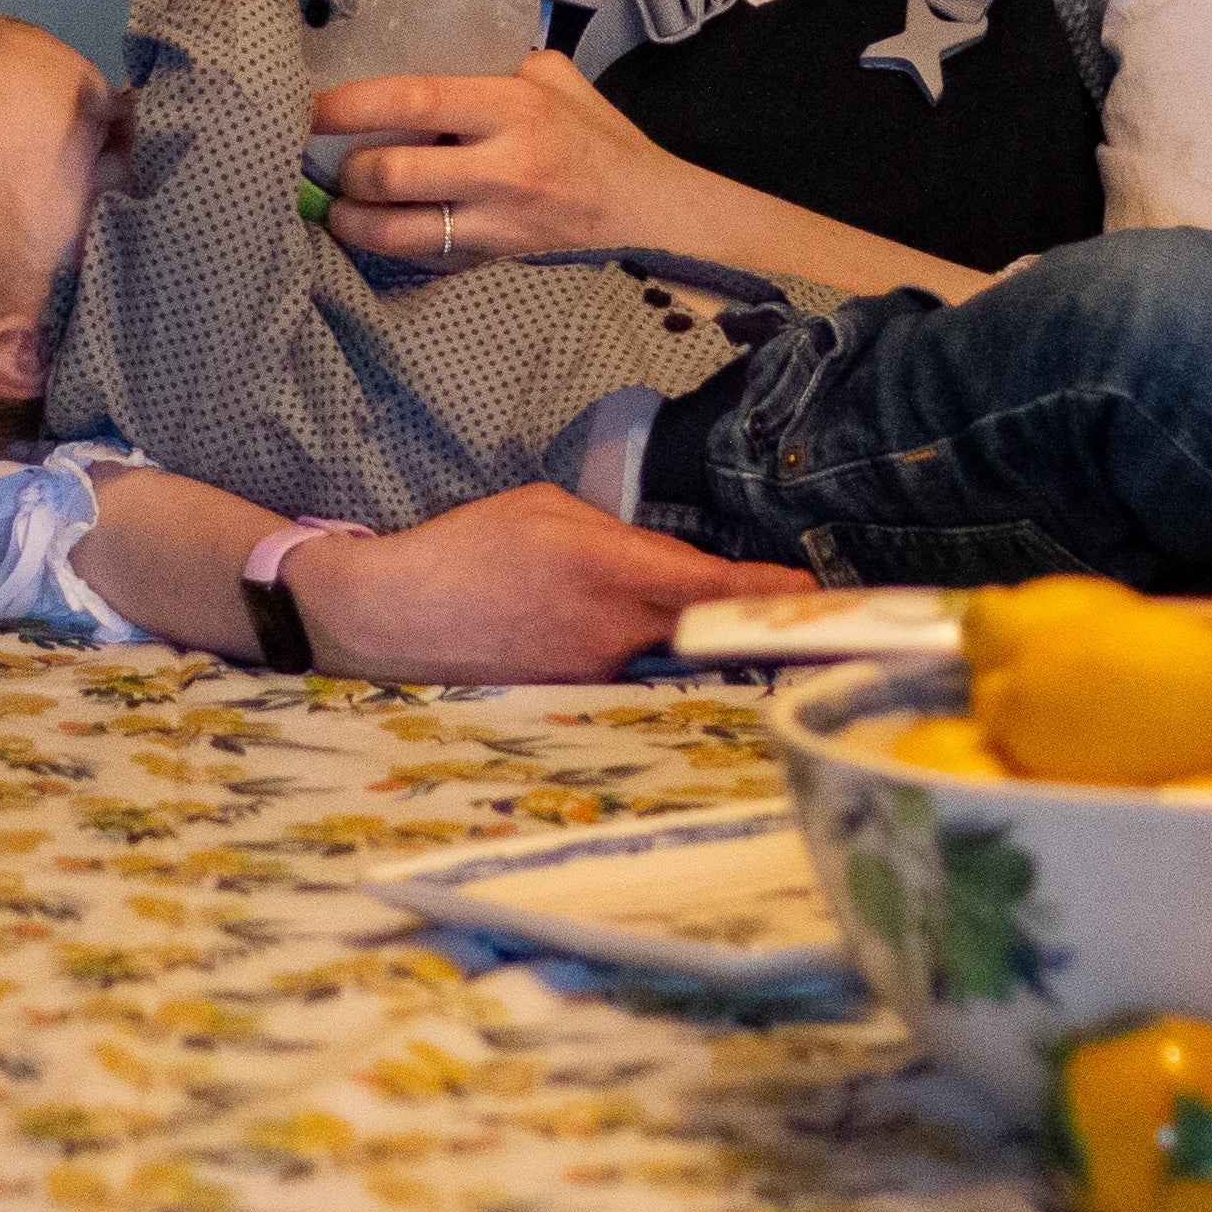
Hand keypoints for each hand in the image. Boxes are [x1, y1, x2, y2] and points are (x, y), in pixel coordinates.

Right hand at [287, 484, 812, 682]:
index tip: (817, 596)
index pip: (715, 588)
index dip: (771, 597)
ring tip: (650, 617)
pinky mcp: (577, 702)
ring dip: (679, 639)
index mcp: (610, 569)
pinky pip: (629, 676)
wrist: (394, 618)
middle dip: (744, 623)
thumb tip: (667, 559)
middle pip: (707, 632)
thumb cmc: (467, 549)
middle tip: (792, 619)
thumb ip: (620, 535)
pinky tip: (603, 643)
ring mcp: (597, 676)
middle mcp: (614, 632)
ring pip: (667, 655)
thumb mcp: (547, 509)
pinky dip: (635, 659)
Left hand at [311, 50, 688, 265]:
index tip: (311, 103)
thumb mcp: (552, 78)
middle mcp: (504, 163)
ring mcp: (499, 216)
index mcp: (514, 103)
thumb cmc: (595, 134)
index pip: (416, 96)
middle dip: (345, 168)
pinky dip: (383, 243)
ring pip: (400, 226)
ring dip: (352, 217)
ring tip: (331, 203)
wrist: (647, 208)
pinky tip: (363, 231)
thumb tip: (421, 42)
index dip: (352, 103)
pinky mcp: (497, 254)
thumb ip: (492, 63)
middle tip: (318, 156)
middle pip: (395, 171)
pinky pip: (424, 254)